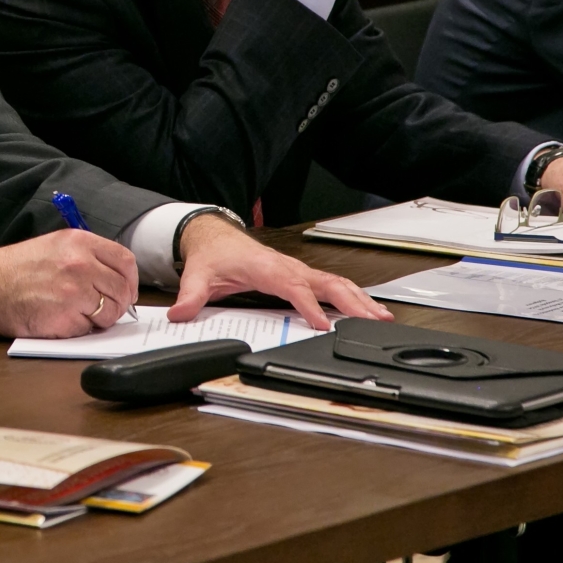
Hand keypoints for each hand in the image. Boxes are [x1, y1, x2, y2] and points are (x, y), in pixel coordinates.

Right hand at [0, 230, 138, 338]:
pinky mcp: (66, 317)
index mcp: (80, 242)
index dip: (130, 280)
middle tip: (106, 309)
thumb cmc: (18, 268)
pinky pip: (89, 329)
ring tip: (81, 314)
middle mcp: (80, 264)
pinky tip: (62, 319)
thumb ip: (88, 255)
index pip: (125, 261)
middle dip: (119, 304)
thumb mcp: (55, 245)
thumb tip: (116, 277)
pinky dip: (80, 329)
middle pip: (122, 290)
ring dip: (101, 319)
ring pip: (110, 313)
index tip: (126, 290)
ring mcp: (74, 291)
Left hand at [169, 213, 389, 329]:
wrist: (215, 237)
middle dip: (351, 301)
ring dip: (360, 299)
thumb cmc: (214, 255)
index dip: (309, 305)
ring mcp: (298, 270)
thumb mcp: (198, 275)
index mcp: (267, 268)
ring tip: (382, 317)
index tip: (324, 325)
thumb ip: (190, 296)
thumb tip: (180, 312)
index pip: (293, 287)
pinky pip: (333, 284)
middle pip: (326, 283)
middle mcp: (288, 267)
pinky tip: (368, 310)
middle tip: (373, 320)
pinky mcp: (303, 275)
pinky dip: (353, 296)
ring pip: (336, 282)